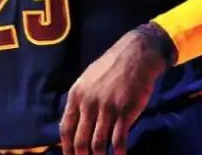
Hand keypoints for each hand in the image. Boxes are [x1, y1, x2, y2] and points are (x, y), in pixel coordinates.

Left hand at [60, 23, 172, 154]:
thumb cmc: (111, 68)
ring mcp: (106, 108)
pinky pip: (119, 139)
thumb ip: (80, 101)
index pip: (65, 128)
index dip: (66, 147)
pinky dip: (118, 153)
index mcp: (76, 95)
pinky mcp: (125, 111)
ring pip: (98, 143)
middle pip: (80, 140)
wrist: (135, 55)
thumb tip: (73, 124)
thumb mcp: (87, 80)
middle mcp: (88, 103)